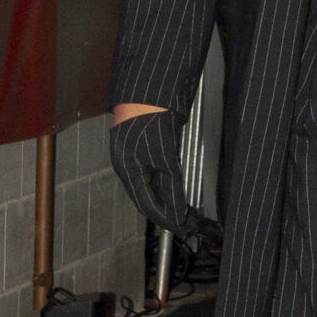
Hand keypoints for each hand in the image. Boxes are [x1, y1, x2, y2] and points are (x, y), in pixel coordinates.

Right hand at [109, 106, 200, 235]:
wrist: (149, 87)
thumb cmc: (152, 117)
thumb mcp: (165, 154)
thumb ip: (171, 183)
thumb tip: (178, 211)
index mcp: (126, 169)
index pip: (147, 205)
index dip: (166, 219)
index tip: (184, 229)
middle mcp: (126, 166)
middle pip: (147, 198)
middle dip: (168, 212)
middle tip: (190, 224)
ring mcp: (132, 156)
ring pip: (151, 187)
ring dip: (169, 199)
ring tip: (188, 211)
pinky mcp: (141, 147)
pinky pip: (153, 174)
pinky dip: (166, 185)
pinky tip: (177, 190)